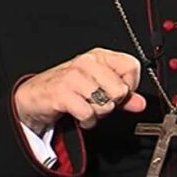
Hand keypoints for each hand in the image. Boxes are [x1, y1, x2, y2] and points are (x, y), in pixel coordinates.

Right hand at [14, 47, 146, 134]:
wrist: (36, 95)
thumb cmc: (68, 88)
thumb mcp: (98, 87)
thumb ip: (123, 96)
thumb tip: (141, 103)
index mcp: (99, 56)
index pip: (131, 66)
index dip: (130, 86)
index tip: (120, 94)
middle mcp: (87, 62)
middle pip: (120, 89)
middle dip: (112, 103)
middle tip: (98, 102)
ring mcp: (74, 76)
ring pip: (105, 102)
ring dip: (98, 113)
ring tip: (87, 108)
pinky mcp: (62, 92)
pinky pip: (88, 112)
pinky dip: (87, 121)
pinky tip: (80, 115)